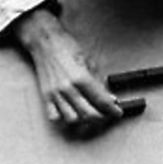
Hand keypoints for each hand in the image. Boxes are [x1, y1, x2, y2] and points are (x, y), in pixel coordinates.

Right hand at [9, 7, 122, 134]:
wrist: (45, 43)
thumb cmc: (67, 48)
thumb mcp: (89, 62)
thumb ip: (99, 82)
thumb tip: (109, 98)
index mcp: (81, 78)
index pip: (101, 101)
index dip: (112, 110)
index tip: (117, 113)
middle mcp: (68, 88)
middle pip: (89, 114)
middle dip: (101, 117)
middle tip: (107, 114)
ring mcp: (56, 94)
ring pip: (72, 119)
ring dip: (84, 120)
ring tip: (90, 114)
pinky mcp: (46, 96)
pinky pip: (55, 117)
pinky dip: (64, 118)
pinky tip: (71, 112)